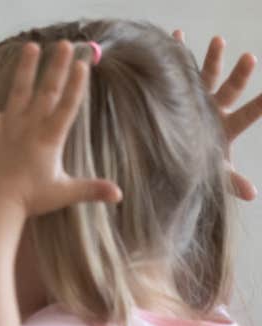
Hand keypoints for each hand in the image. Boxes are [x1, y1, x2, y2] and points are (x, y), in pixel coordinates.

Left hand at [0, 40, 122, 215]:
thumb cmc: (29, 200)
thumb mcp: (64, 192)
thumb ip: (91, 189)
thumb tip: (119, 194)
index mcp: (50, 137)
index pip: (68, 105)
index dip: (76, 84)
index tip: (82, 64)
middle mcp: (30, 126)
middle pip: (48, 90)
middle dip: (57, 66)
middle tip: (64, 44)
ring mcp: (8, 125)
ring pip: (19, 90)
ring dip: (25, 67)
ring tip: (31, 46)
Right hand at [174, 30, 261, 199]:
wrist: (169, 161)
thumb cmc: (196, 166)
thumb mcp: (215, 174)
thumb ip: (233, 181)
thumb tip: (253, 194)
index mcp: (226, 127)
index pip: (248, 114)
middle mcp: (214, 108)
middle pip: (230, 88)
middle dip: (240, 74)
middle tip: (250, 58)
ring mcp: (198, 98)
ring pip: (208, 75)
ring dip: (213, 58)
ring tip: (219, 40)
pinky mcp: (180, 93)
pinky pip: (179, 70)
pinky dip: (178, 53)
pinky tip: (176, 36)